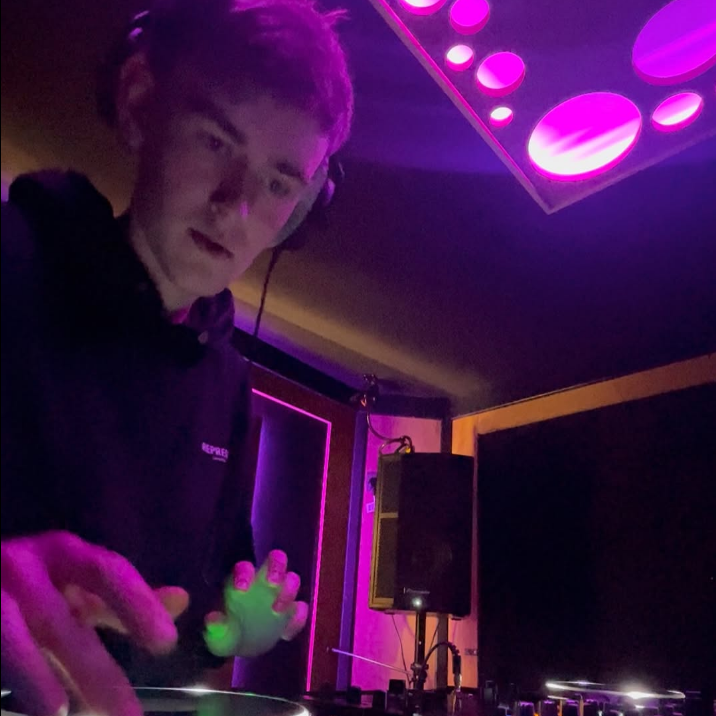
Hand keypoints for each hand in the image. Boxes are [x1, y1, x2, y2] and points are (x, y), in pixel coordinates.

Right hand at [1, 531, 184, 715]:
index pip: (108, 572)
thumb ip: (125, 599)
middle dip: (95, 673)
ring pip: (11, 636)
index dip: (137, 604)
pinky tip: (15, 708)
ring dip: (35, 677)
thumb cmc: (31, 585)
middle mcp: (25, 567)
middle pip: (61, 623)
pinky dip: (6, 676)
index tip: (166, 643)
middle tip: (130, 715)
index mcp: (64, 553)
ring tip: (59, 714)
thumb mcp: (77, 586)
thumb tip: (182, 600)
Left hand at [204, 550, 307, 657]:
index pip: (245, 567)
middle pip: (276, 560)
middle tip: (272, 583)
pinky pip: (301, 608)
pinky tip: (286, 633)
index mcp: (243, 580)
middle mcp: (264, 581)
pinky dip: (297, 618)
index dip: (245, 573)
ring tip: (278, 610)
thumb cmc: (227, 633)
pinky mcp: (292, 612)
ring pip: (292, 579)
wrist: (244, 647)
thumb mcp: (217, 635)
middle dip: (276, 568)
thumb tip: (212, 619)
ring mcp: (281, 595)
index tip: (242, 590)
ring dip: (289, 591)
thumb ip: (215, 628)